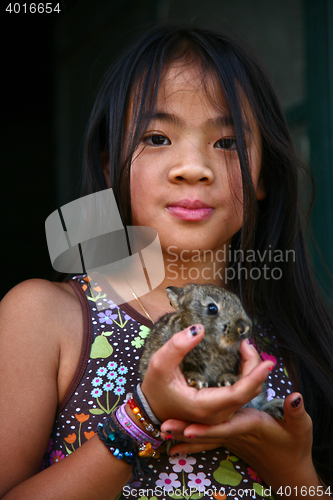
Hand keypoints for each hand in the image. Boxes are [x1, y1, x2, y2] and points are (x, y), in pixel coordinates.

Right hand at [141, 324, 273, 424]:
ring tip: (245, 348)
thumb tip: (199, 329)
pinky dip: (246, 377)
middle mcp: (217, 414)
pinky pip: (241, 394)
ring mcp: (220, 414)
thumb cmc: (155, 388)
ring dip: (252, 371)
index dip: (255, 377)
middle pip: (248, 392)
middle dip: (255, 367)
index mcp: (205, 406)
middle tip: (247, 343)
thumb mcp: (160, 364)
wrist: (150, 410)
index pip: (239, 393)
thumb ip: (177, 346)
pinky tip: (242, 361)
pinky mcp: (220, 410)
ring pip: (247, 394)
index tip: (268, 362)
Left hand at [161, 394, 319, 493]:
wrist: (289, 470)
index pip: (224, 429)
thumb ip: (297, 414)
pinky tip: (175, 447)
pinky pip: (207, 441)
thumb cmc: (294, 447)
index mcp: (248, 428)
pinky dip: (191, 443)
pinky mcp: (229, 438)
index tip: (187, 431)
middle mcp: (235, 434)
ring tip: (162, 433)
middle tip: (164, 427)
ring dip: (182, 436)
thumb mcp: (300, 429)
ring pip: (203, 438)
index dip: (206, 430)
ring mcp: (230, 438)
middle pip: (206, 433)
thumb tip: (295, 397)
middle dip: (184, 431)